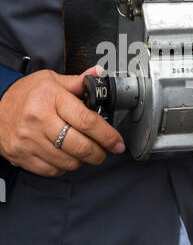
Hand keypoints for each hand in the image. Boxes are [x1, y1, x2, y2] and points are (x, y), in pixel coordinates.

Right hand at [0, 67, 124, 176]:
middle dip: (100, 152)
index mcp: (50, 98)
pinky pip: (53, 170)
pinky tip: (67, 156)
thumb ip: (77, 81)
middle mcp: (39, 120)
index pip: (87, 120)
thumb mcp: (50, 80)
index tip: (117, 142)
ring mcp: (30, 141)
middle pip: (80, 145)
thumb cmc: (24, 94)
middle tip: (106, 150)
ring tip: (86, 151)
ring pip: (69, 161)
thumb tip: (99, 74)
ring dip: (83, 160)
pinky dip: (65, 167)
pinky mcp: (23, 157)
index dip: (107, 135)